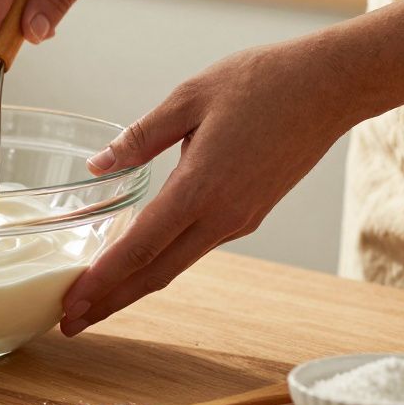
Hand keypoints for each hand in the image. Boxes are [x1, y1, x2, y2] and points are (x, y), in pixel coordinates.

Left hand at [59, 38, 362, 335]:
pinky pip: (196, 246)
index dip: (103, 279)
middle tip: (70, 323)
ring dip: (133, 285)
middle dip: (110, 302)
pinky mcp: (250, 214)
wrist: (333, 85)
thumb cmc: (263, 81)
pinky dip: (161, 261)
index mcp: (201, 187)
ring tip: (94, 299)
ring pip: (176, 264)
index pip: (141, 248)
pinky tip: (137, 260)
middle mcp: (222, 216)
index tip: (71, 302)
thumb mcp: (189, 97)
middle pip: (156, 274)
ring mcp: (240, 220)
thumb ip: (141, 137)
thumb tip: (97, 165)